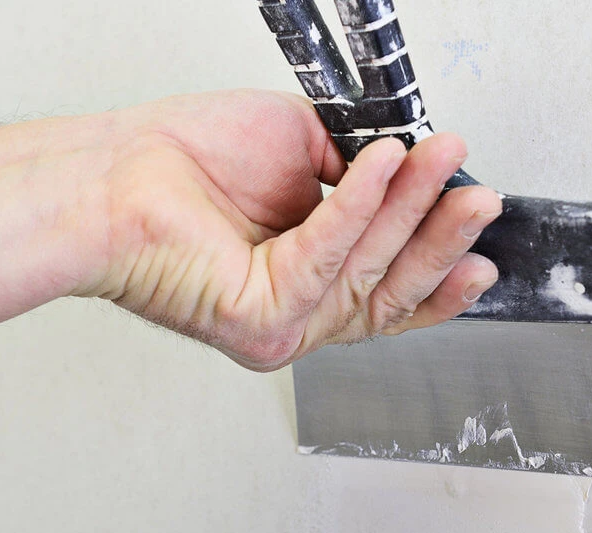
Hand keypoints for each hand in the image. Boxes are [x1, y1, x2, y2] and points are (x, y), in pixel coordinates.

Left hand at [77, 89, 500, 370]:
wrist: (112, 172)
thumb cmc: (182, 161)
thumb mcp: (296, 150)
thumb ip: (353, 170)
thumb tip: (401, 168)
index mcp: (304, 279)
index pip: (387, 286)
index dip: (439, 264)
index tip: (478, 237)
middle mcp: (297, 311)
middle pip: (391, 286)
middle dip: (442, 236)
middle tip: (479, 195)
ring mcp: (281, 322)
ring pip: (369, 273)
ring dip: (415, 212)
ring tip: (446, 164)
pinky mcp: (260, 318)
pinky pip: (327, 254)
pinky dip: (361, 203)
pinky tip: (388, 161)